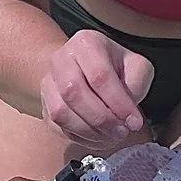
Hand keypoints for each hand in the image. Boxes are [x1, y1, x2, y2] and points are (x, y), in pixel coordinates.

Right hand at [38, 30, 152, 153]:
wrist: (84, 68)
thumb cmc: (114, 66)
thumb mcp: (136, 66)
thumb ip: (137, 84)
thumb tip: (128, 114)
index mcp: (87, 43)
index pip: (100, 75)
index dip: (118, 103)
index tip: (134, 122)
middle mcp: (61, 59)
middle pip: (74, 93)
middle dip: (102, 119)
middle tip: (122, 132)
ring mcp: (48, 81)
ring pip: (60, 112)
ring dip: (89, 131)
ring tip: (111, 137)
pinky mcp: (44, 103)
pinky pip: (56, 125)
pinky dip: (79, 137)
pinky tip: (98, 138)